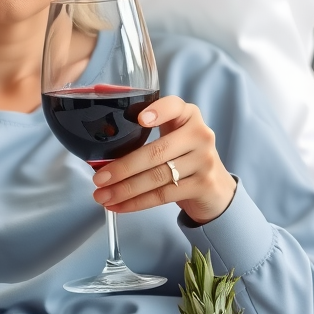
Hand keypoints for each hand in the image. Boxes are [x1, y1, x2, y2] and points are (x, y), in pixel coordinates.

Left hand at [91, 95, 236, 225]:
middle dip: (123, 168)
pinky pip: (164, 195)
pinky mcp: (203, 185)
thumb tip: (100, 149)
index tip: (139, 119)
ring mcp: (204, 160)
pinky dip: (137, 202)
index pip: (174, 107)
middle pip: (156, 151)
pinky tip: (120, 205)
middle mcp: (199, 135)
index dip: (158, 111)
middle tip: (99, 179)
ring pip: (158, 176)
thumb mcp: (171, 136)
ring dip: (126, 189)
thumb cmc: (182, 157)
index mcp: (188, 115)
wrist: (215, 186)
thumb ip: (145, 132)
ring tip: (102, 196)